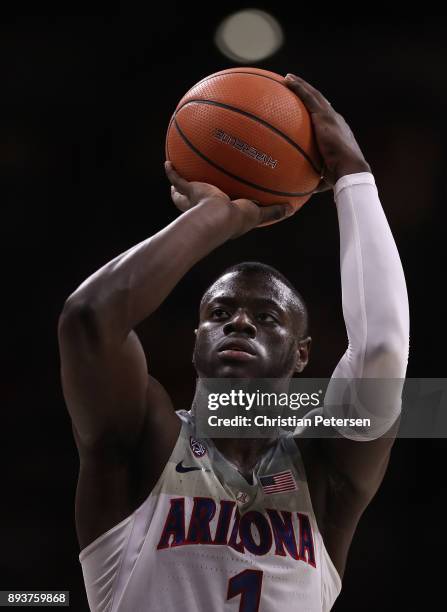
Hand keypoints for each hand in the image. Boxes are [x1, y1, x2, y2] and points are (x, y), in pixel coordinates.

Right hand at [164, 161, 294, 235]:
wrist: (218, 218)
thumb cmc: (237, 219)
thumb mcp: (258, 214)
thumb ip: (272, 211)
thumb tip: (291, 209)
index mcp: (219, 213)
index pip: (216, 209)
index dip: (215, 206)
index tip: (215, 202)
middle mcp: (203, 207)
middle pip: (194, 202)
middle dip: (190, 196)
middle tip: (191, 188)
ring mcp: (194, 199)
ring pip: (182, 192)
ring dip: (179, 184)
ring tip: (175, 171)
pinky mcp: (189, 190)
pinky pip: (177, 180)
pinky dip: (172, 172)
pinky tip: (167, 163)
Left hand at [284, 74, 370, 188]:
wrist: (350, 170)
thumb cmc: (339, 178)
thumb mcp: (324, 177)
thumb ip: (314, 178)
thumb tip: (302, 189)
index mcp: (337, 134)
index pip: (326, 120)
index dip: (318, 113)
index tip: (308, 110)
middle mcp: (336, 121)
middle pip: (320, 103)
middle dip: (309, 95)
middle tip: (296, 88)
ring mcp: (331, 117)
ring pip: (314, 95)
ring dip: (301, 86)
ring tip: (288, 79)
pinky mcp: (325, 116)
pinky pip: (308, 97)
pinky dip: (299, 87)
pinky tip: (287, 80)